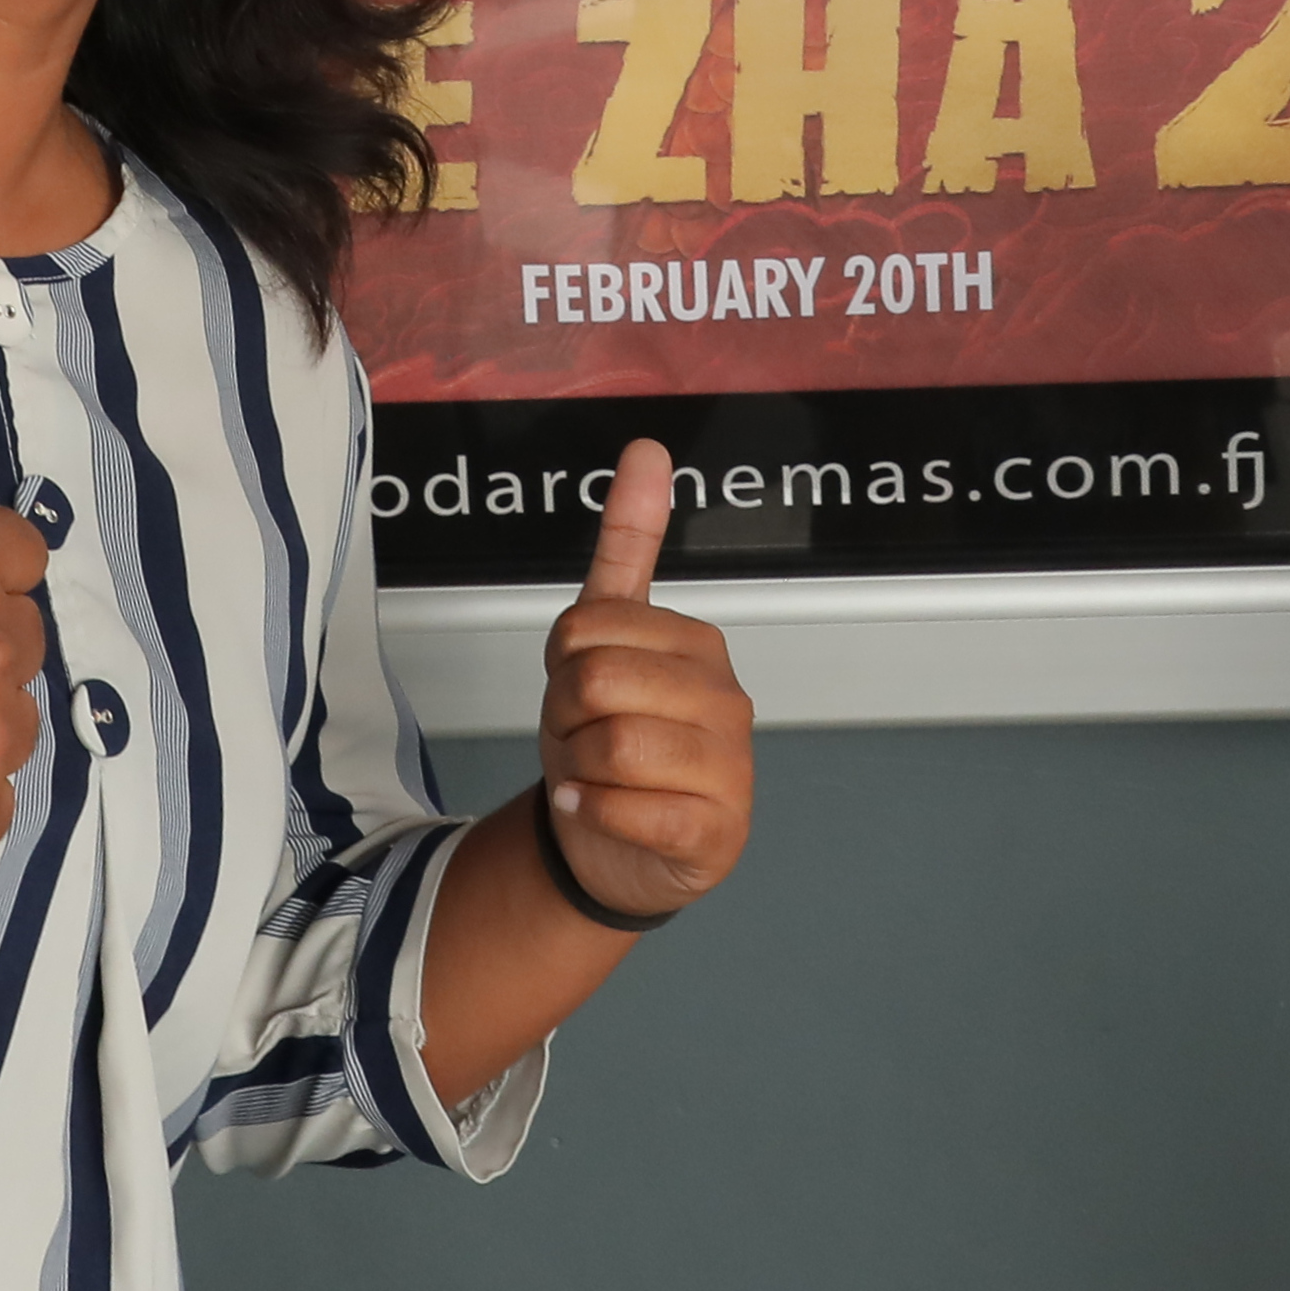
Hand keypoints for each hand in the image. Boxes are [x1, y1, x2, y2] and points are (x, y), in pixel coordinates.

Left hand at [536, 440, 751, 923]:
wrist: (615, 845)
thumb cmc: (608, 735)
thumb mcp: (606, 637)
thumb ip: (629, 541)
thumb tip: (647, 445)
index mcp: (698, 644)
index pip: (584, 630)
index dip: (558, 668)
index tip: (579, 692)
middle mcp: (726, 700)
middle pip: (597, 684)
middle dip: (565, 720)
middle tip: (585, 738)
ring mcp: (731, 767)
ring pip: (615, 746)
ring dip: (579, 770)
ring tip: (597, 777)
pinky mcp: (718, 830)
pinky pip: (635, 809)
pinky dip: (594, 813)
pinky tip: (597, 810)